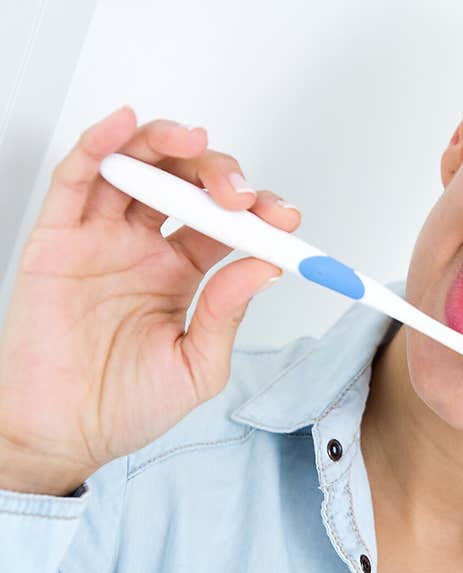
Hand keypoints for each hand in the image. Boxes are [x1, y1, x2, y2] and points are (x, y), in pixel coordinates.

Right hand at [0, 106, 299, 494]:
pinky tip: (125, 127)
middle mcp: (144, 247)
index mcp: (181, 274)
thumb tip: (265, 266)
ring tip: (196, 143)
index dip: (256, 212)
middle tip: (240, 195)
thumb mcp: (198, 366)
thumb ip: (227, 314)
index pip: (224, 224)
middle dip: (220, 176)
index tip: (284, 216)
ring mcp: (101, 238)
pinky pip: (76, 179)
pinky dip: (100, 145)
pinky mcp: (58, 239)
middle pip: (186, 184)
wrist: (61, 436)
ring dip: (167, 143)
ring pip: (136, 167)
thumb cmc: (125, 406)